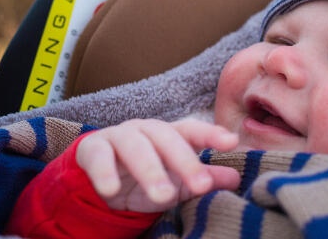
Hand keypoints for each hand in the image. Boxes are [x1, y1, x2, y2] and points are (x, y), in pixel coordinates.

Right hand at [75, 118, 239, 212]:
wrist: (99, 180)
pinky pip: (98, 157)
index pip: (191, 131)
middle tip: (201, 186)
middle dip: (185, 161)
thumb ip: (203, 179)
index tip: (231, 143)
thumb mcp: (175, 182)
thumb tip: (236, 178)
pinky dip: (104, 172)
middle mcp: (144, 130)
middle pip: (166, 138)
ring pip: (135, 146)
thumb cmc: (144, 177)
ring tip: (163, 197)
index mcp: (167, 134)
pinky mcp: (91, 149)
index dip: (210, 134)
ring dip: (149, 170)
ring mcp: (117, 136)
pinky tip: (111, 190)